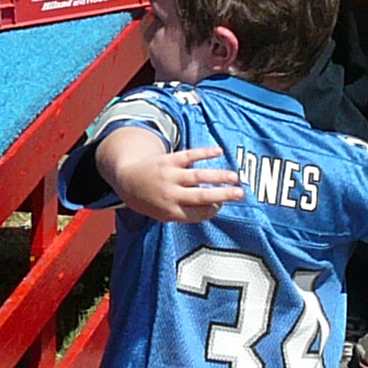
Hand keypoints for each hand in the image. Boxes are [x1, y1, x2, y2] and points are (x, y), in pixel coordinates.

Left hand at [101, 141, 242, 222]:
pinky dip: (205, 153)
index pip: (198, 213)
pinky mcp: (169, 160)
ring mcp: (170, 176)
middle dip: (222, 195)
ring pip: (198, 177)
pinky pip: (189, 156)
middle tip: (240, 195)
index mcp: (171, 212)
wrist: (127, 180)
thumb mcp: (163, 215)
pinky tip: (219, 152)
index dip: (213, 209)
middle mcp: (171, 195)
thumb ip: (187, 212)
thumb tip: (216, 204)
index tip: (221, 204)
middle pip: (201, 196)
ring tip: (235, 177)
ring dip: (218, 176)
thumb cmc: (150, 200)